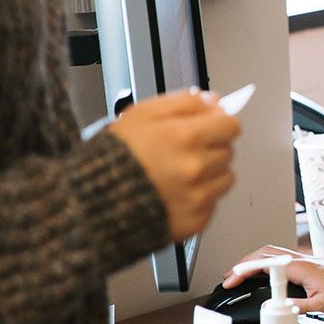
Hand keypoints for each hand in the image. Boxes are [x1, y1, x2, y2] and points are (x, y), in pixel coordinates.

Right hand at [110, 90, 242, 240]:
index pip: (231, 125)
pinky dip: (200, 197)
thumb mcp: (142, 113)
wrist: (93, 202)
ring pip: (225, 177)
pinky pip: (213, 203)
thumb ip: (185, 102)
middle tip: (181, 152)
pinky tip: (175, 193)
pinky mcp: (196, 220)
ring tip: (177, 174)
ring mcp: (198, 197)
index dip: (218, 123)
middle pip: (228, 150)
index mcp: (185, 136)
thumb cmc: (114, 157)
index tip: (206, 128)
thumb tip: (216, 102)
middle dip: (210, 148)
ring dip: (209, 173)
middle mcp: (195, 168)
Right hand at [223, 245, 323, 310]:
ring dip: (254, 262)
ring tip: (239, 275)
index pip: (264, 264)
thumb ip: (295, 307)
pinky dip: (265, 264)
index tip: (230, 281)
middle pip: (265, 253)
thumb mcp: (321, 306)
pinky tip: (262, 274)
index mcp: (301, 267)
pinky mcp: (308, 266)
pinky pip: (281, 260)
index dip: (243, 271)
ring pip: (272, 254)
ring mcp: (305, 262)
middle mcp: (301, 260)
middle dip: (243, 264)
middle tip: (228, 278)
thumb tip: (272, 307)